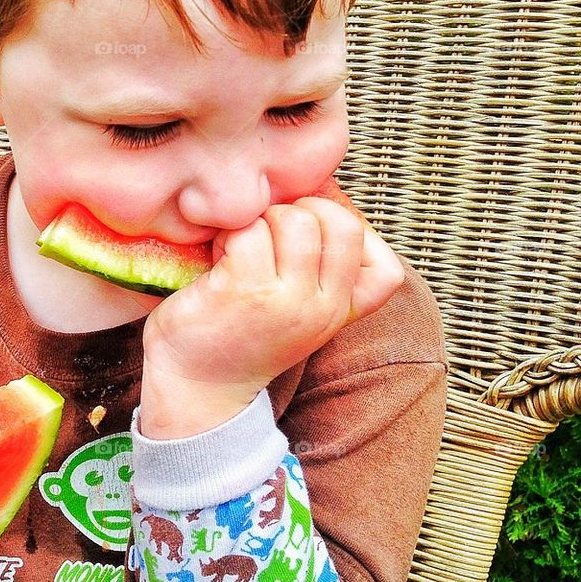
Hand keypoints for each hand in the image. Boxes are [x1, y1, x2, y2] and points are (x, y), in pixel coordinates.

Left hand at [139, 197, 404, 437]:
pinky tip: (217, 256)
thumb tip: (320, 193)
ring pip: (294, 221)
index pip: (386, 268)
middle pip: (341, 224)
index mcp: (339, 312)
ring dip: (261, 220)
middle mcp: (321, 308)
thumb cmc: (240, 335)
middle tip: (268, 234)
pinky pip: (249, 231)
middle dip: (301, 212)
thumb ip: (320, 271)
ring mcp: (285, 301)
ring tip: (240, 245)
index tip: (309, 238)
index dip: (350, 234)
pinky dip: (229, 232)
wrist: (194, 387)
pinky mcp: (244, 291)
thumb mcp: (299, 312)